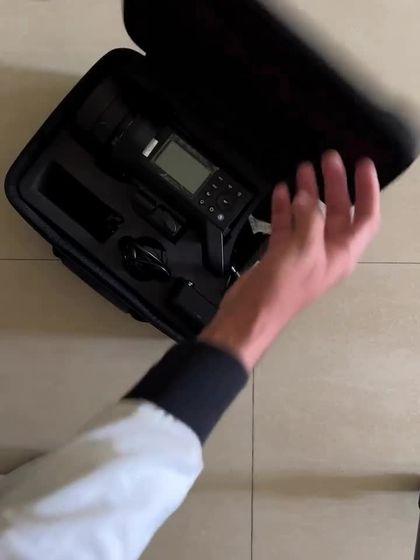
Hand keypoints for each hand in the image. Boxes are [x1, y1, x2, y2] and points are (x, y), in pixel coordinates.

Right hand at [200, 151, 380, 370]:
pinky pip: (287, 224)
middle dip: (334, 184)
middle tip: (328, 160)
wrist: (252, 312)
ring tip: (304, 169)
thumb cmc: (283, 291)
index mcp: (341, 253)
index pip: (365, 217)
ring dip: (308, 192)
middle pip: (336, 211)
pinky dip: (285, 207)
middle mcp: (325, 251)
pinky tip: (282, 192)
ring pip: (310, 214)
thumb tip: (304, 199)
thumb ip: (309, 219)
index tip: (363, 166)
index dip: (367, 190)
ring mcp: (302, 252)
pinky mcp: (281, 253)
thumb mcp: (304, 249)